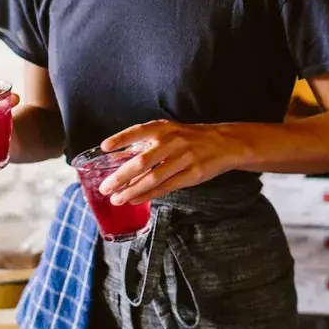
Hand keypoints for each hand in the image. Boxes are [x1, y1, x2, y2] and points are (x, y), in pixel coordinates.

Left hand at [97, 120, 248, 205]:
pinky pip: (167, 187)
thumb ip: (144, 144)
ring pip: (153, 178)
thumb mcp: (168, 133)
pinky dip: (149, 195)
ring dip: (132, 190)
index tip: (104, 148)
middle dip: (121, 176)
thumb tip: (115, 157)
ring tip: (116, 199)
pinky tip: (135, 200)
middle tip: (105, 187)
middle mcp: (173, 142)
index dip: (121, 139)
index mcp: (164, 128)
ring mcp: (184, 159)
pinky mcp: (193, 175)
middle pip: (143, 161)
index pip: (139, 131)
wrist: (224, 143)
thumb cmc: (189, 138)